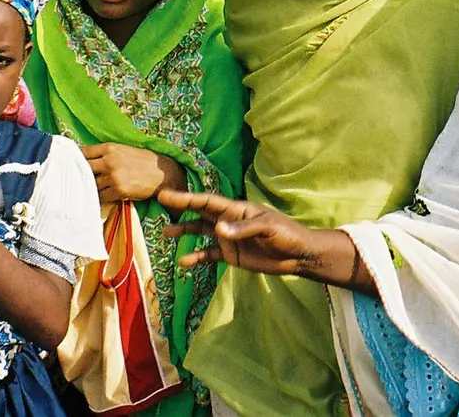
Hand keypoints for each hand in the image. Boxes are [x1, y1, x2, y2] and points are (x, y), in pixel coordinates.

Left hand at [82, 143, 186, 203]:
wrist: (163, 173)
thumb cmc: (143, 160)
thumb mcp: (124, 150)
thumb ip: (106, 153)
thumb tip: (85, 159)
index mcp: (110, 148)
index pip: (83, 152)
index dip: (76, 159)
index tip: (72, 164)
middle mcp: (109, 161)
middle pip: (83, 169)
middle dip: (80, 174)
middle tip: (77, 180)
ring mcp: (114, 177)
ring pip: (91, 185)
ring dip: (90, 188)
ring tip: (90, 190)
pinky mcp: (119, 191)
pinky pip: (101, 197)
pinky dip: (100, 197)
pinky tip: (103, 196)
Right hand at [157, 189, 342, 279]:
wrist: (298, 255)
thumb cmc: (286, 234)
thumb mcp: (268, 227)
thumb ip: (243, 229)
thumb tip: (218, 230)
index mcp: (236, 209)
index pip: (207, 202)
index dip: (187, 199)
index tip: (167, 195)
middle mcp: (228, 221)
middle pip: (200, 213)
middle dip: (181, 209)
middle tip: (160, 205)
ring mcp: (228, 238)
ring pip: (201, 231)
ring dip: (185, 231)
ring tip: (166, 233)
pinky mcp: (231, 254)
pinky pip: (209, 254)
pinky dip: (196, 257)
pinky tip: (183, 263)